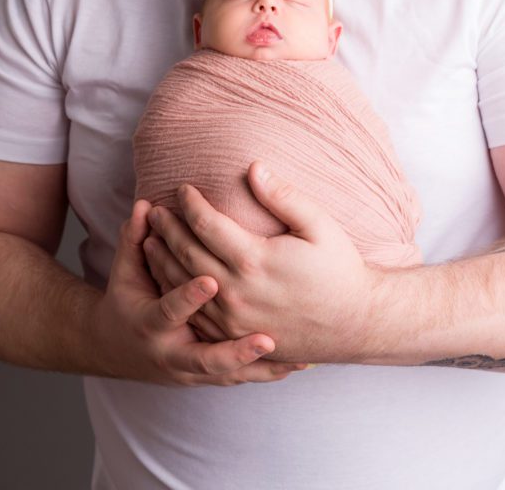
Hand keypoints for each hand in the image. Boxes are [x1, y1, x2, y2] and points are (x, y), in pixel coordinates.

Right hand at [89, 199, 308, 385]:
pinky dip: (267, 372)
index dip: (188, 295)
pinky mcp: (207, 376)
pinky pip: (240, 378)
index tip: (211, 281)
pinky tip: (296, 363)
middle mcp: (172, 353)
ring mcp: (191, 370)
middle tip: (266, 339)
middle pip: (206, 358)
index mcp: (151, 324)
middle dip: (236, 351)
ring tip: (294, 357)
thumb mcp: (124, 272)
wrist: (122, 350)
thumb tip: (146, 203)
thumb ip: (134, 239)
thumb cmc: (126, 301)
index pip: (169, 310)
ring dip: (261, 366)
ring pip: (229, 374)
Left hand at [144, 163, 378, 362]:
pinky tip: (167, 279)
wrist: (355, 323)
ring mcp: (233, 319)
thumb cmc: (340, 270)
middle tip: (154, 211)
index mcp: (254, 260)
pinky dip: (174, 293)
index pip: (206, 224)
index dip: (190, 203)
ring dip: (161, 261)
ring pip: (183, 287)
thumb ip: (283, 196)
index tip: (182, 188)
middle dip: (167, 229)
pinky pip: (194, 315)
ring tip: (148, 239)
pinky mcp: (236, 337)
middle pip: (186, 254)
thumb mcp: (319, 225)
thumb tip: (254, 167)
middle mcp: (237, 291)